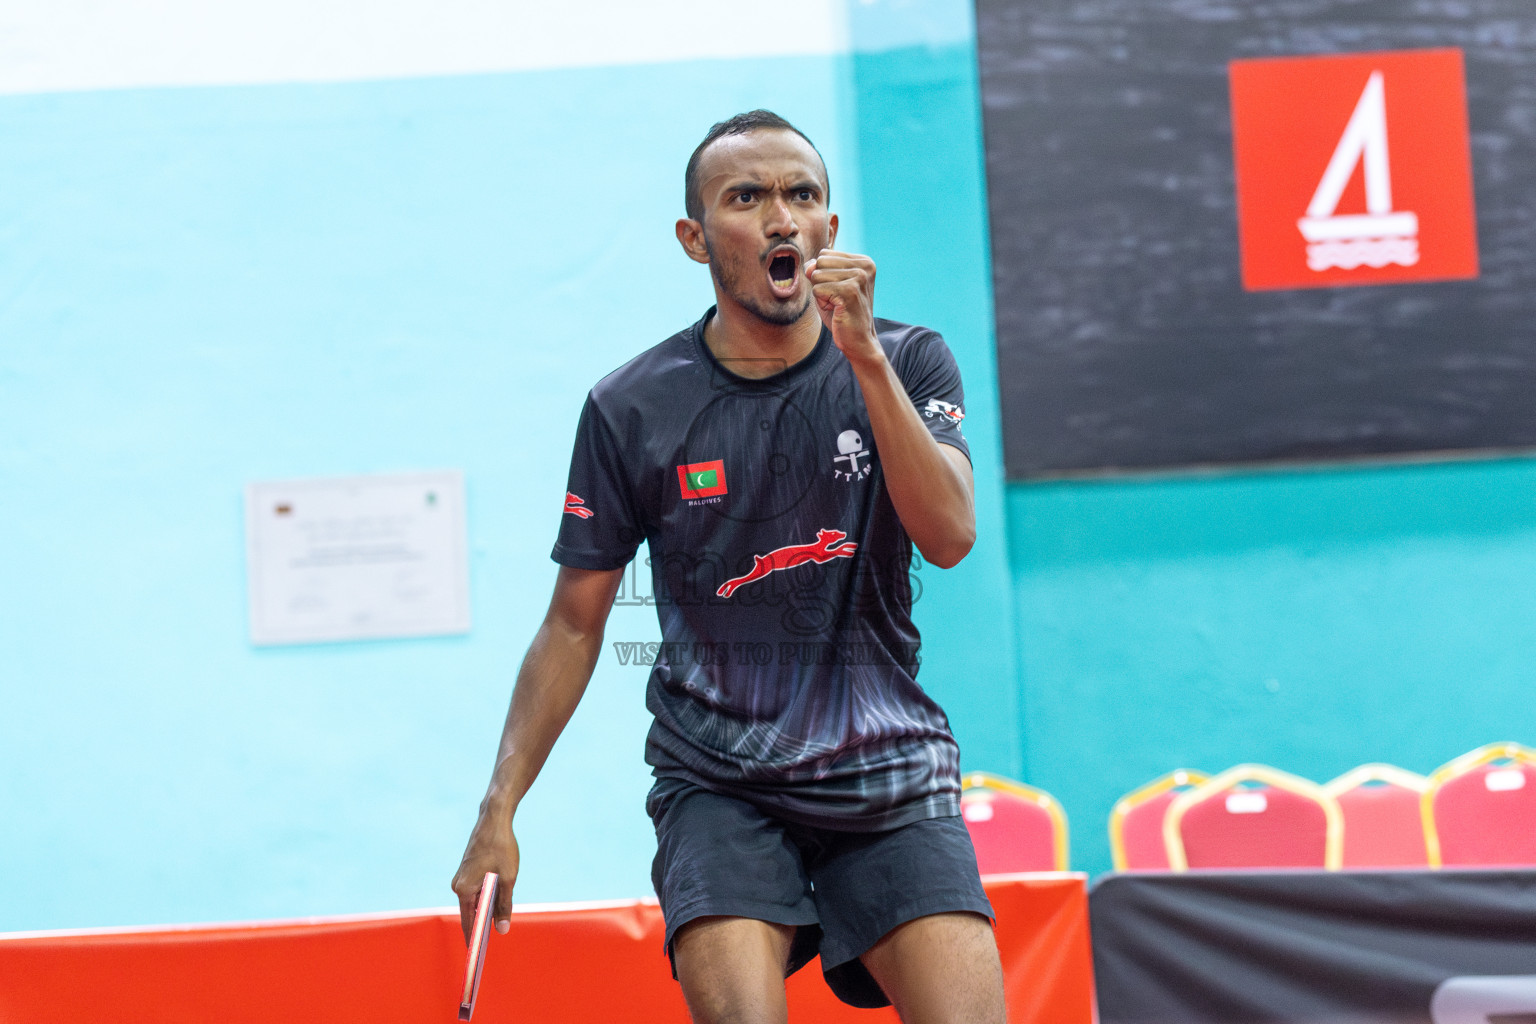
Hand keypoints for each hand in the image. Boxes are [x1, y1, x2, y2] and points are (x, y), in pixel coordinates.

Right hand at [451, 814, 519, 943]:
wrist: (494, 819)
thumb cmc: (501, 848)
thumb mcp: (508, 880)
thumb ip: (504, 906)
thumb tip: (501, 929)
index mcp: (464, 889)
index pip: (468, 922)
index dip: (474, 939)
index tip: (478, 956)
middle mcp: (458, 885)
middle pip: (471, 912)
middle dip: (482, 925)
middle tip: (494, 940)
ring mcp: (461, 877)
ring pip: (475, 900)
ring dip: (486, 909)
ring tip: (499, 919)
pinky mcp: (467, 870)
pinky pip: (475, 890)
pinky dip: (485, 897)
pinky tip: (497, 899)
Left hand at [805, 250, 881, 366]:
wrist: (858, 340)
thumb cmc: (842, 313)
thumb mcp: (827, 285)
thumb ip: (817, 270)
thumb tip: (809, 266)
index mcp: (863, 261)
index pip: (824, 254)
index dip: (824, 275)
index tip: (839, 291)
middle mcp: (864, 266)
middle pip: (820, 261)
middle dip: (821, 282)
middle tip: (837, 299)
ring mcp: (859, 277)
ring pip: (817, 274)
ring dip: (821, 294)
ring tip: (837, 305)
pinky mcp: (850, 291)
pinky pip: (817, 289)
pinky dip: (822, 303)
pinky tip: (837, 310)